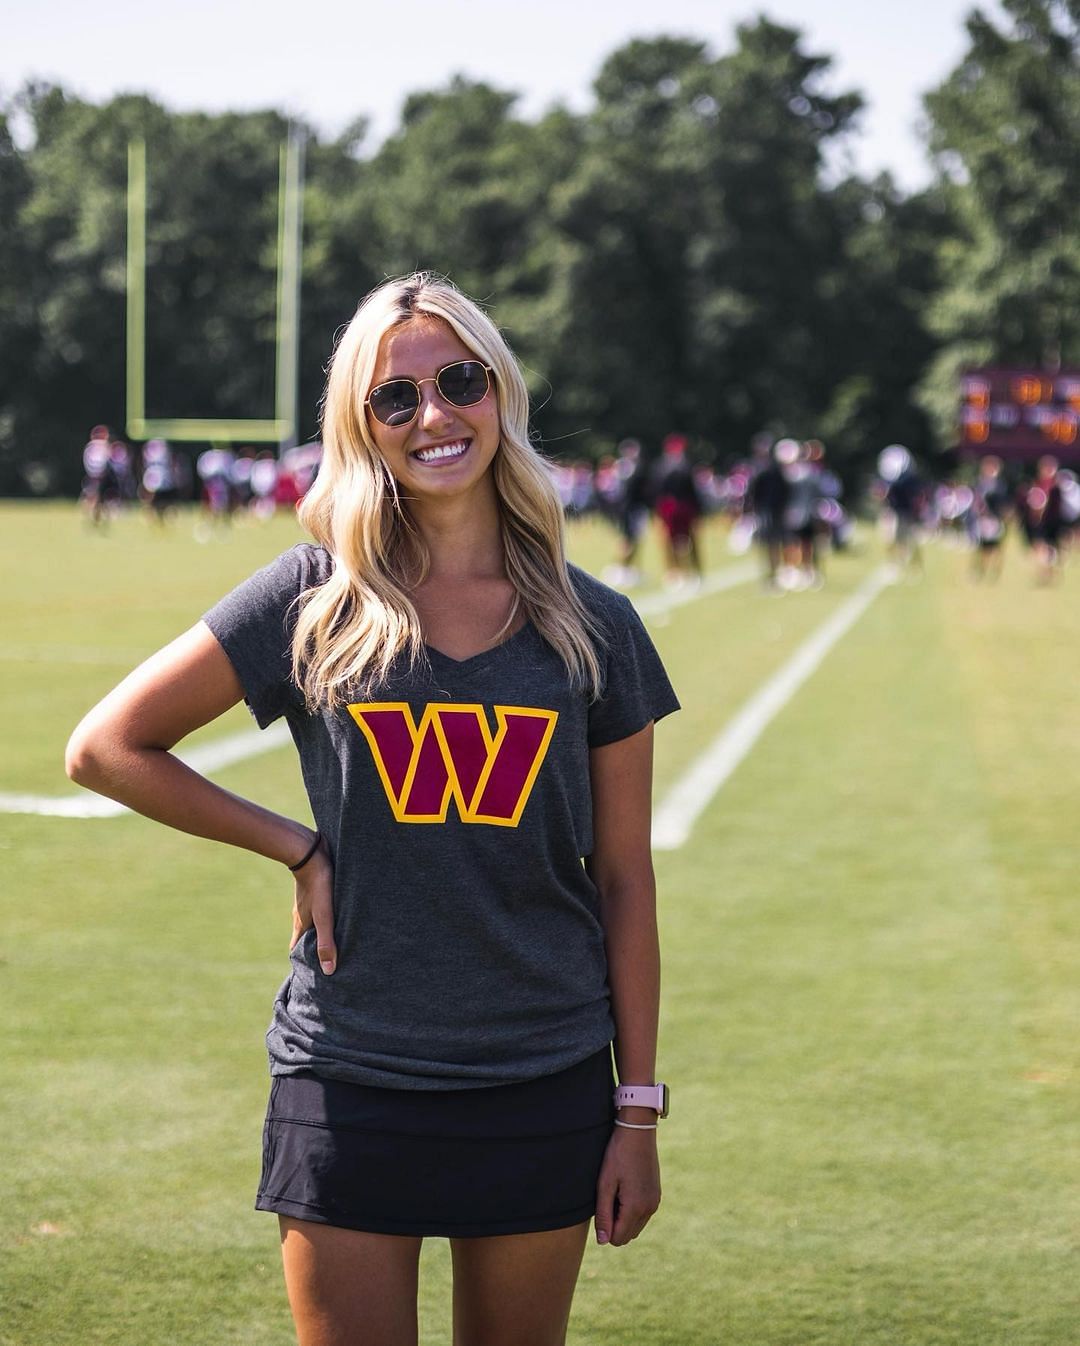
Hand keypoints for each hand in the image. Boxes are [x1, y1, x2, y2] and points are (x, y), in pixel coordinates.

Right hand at [288, 836, 336, 974]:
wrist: (310, 852)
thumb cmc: (319, 885)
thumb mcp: (324, 916)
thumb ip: (326, 942)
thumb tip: (329, 971)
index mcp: (301, 925)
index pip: (297, 950)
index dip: (302, 962)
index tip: (311, 972)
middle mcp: (301, 915)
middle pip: (305, 937)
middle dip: (313, 948)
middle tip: (327, 957)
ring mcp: (305, 901)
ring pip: (311, 921)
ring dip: (320, 930)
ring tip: (335, 937)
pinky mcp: (314, 888)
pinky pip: (317, 906)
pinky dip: (324, 914)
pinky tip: (337, 911)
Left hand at [594, 1125, 660, 1246]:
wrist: (638, 1132)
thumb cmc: (618, 1155)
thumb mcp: (604, 1184)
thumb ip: (603, 1215)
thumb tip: (603, 1242)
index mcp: (636, 1208)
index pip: (618, 1239)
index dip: (605, 1229)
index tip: (600, 1205)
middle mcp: (649, 1209)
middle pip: (628, 1236)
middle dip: (615, 1225)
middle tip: (607, 1198)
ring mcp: (655, 1202)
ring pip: (636, 1227)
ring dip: (623, 1218)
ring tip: (616, 1192)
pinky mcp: (656, 1195)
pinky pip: (643, 1215)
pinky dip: (632, 1210)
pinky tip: (625, 1189)